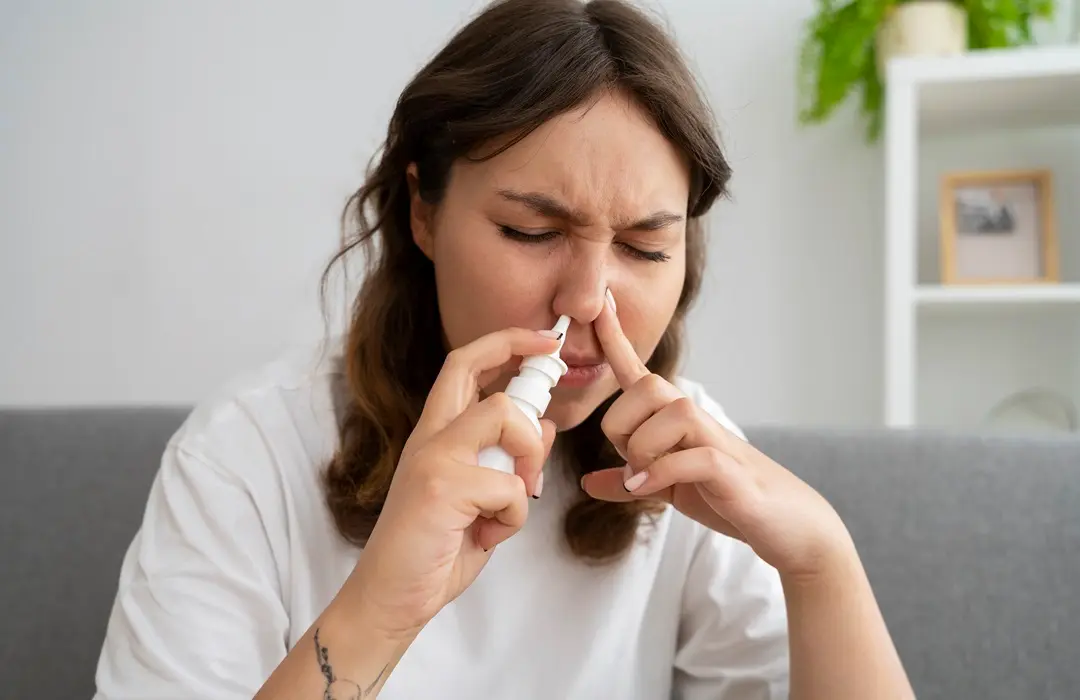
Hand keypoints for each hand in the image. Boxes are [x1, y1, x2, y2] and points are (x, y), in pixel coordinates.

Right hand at [344, 327, 559, 637]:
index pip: (463, 365)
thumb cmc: (435, 551)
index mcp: (435, 436)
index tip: (544, 341)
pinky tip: (488, 535)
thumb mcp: (483, 499)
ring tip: (515, 498)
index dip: (506, 343)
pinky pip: (510, 485)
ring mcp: (433, 457)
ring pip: (504, 415)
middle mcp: (429, 437)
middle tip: (551, 376)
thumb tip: (544, 425)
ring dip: (528, 456)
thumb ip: (509, 461)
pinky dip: (514, 516)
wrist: (391, 598)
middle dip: (520, 356)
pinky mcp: (442, 486)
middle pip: (471, 365)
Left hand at [580, 293, 853, 580]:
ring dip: (642, 450)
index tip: (599, 303)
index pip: (640, 372)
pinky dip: (659, 473)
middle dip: (622, 425)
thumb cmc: (732, 498)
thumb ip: (632, 481)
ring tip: (642, 482)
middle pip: (647, 387)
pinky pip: (692, 456)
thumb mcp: (670, 491)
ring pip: (671, 413)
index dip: (617, 338)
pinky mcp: (732, 472)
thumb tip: (590, 481)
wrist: (792, 525)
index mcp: (679, 421)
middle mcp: (698, 421)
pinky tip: (645, 490)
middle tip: (630, 462)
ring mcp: (718, 442)